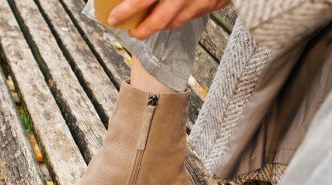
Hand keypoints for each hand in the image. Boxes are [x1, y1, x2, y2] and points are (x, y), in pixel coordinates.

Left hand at [108, 0, 230, 39]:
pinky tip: (173, 16)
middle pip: (161, 20)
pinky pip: (194, 14)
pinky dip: (180, 17)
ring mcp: (204, 0)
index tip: (114, 19)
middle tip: (132, 33)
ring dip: (162, 26)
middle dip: (144, 30)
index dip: (127, 11)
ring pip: (178, 20)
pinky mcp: (217, 2)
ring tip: (149, 27)